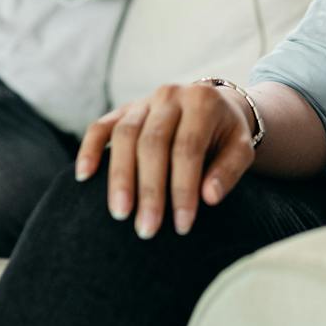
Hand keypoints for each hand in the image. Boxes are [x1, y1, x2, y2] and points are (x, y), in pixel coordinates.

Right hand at [75, 82, 257, 239]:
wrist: (213, 107)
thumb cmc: (227, 136)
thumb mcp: (241, 149)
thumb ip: (229, 171)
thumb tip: (209, 197)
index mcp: (202, 101)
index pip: (188, 148)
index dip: (183, 188)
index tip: (182, 226)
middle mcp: (170, 95)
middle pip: (153, 142)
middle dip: (150, 189)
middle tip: (147, 229)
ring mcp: (143, 100)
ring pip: (124, 135)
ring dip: (120, 177)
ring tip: (120, 214)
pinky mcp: (122, 109)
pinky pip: (100, 126)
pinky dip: (89, 149)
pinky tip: (84, 176)